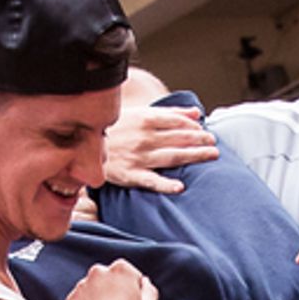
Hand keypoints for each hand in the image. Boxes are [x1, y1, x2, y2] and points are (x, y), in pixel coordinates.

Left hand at [65, 261, 158, 299]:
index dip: (134, 290)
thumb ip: (149, 290)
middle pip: (110, 279)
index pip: (130, 274)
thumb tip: (144, 283)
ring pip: (94, 289)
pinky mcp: (71, 299)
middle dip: (115, 291)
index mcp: (121, 269)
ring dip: (100, 299)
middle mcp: (99, 271)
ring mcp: (82, 285)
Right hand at [100, 102, 217, 191]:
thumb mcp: (140, 113)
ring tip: (211, 155)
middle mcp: (144, 137)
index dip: (193, 127)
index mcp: (145, 119)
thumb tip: (196, 113)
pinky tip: (179, 187)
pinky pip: (151, 180)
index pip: (176, 122)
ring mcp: (139, 156)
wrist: (84, 146)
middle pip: (178, 138)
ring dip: (193, 156)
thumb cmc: (117, 130)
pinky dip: (165, 184)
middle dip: (199, 140)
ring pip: (172, 156)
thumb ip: (170, 113)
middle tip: (214, 143)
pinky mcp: (131, 174)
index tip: (205, 132)